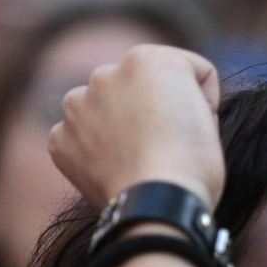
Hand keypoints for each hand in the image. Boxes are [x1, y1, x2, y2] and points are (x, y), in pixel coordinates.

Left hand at [49, 45, 224, 208]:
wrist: (159, 207)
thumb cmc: (193, 164)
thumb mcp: (206, 111)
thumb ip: (179, 95)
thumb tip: (157, 110)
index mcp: (147, 59)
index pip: (185, 72)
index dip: (202, 102)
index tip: (201, 128)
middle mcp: (104, 73)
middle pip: (139, 87)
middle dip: (151, 107)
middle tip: (167, 144)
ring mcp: (76, 106)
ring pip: (104, 108)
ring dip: (118, 124)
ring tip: (139, 157)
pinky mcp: (60, 139)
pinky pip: (82, 138)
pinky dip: (96, 151)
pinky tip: (117, 169)